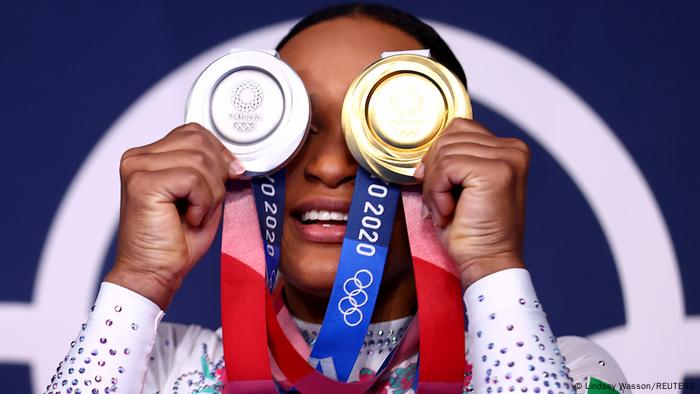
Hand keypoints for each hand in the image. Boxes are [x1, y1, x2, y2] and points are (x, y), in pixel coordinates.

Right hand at [104, 123, 244, 308]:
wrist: (155, 274)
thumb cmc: (176, 241)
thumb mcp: (204, 197)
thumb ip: (213, 171)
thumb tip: (235, 160)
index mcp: (150, 156)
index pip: (195, 132)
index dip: (220, 153)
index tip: (230, 177)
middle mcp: (138, 157)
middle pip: (199, 141)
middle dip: (217, 175)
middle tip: (206, 205)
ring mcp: (137, 168)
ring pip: (199, 160)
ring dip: (210, 193)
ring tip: (195, 215)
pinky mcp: (142, 183)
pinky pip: (192, 179)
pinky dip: (202, 203)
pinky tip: (189, 219)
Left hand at [415, 118, 527, 287]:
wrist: (487, 263)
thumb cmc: (472, 232)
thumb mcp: (460, 186)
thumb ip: (451, 160)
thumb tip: (424, 154)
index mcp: (508, 149)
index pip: (458, 129)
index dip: (438, 157)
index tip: (438, 187)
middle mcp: (513, 149)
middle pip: (449, 138)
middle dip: (434, 172)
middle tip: (443, 204)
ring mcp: (507, 159)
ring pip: (445, 152)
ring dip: (435, 186)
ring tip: (447, 210)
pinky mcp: (495, 172)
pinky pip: (446, 167)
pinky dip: (437, 192)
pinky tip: (449, 212)